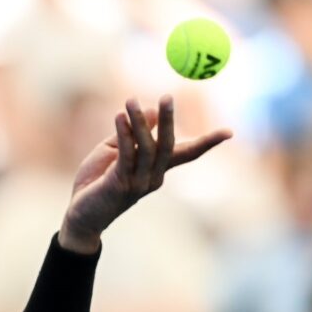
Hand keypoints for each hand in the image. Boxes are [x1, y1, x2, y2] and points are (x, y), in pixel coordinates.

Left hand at [58, 96, 232, 253]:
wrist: (81, 215)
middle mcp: (154, 177)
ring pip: (146, 148)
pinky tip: (118, 117)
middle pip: (167, 145)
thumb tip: (151, 110)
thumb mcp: (114, 152)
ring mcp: (138, 183)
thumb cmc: (97, 182)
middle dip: (168, 120)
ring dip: (139, 122)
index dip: (207, 143)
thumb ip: (131, 134)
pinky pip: (126, 156)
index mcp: (157, 170)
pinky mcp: (120, 184)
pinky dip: (123, 134)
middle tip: (168, 96)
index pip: (187, 154)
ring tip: (130, 100)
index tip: (230, 132)